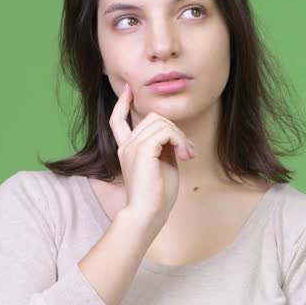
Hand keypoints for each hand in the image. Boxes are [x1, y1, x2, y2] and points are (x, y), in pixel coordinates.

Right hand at [108, 82, 197, 235]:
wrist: (147, 214)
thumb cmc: (157, 196)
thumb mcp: (162, 164)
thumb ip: (164, 146)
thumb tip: (174, 134)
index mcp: (127, 149)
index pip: (118, 120)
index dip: (123, 103)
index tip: (128, 90)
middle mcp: (126, 145)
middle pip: (152, 117)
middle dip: (175, 129)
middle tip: (187, 151)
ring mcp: (132, 146)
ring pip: (161, 122)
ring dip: (180, 136)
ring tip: (186, 155)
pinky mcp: (142, 150)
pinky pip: (165, 131)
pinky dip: (179, 140)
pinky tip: (184, 156)